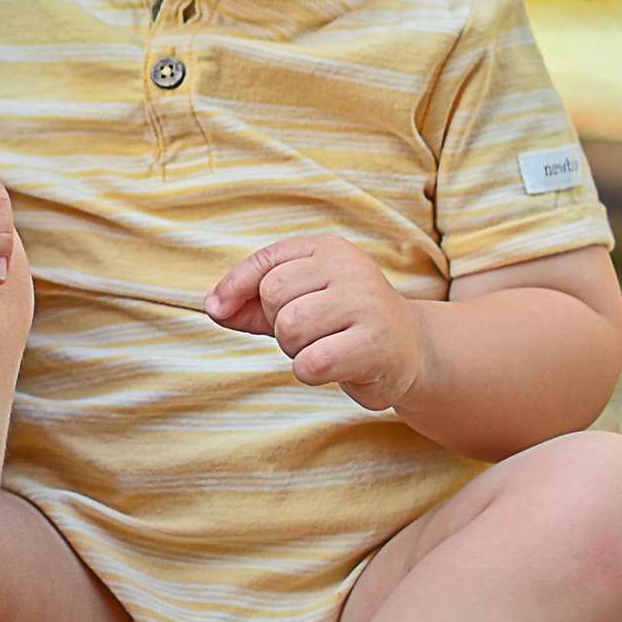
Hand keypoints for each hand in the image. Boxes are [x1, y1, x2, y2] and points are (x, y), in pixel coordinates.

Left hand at [206, 234, 425, 411]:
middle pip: (273, 294)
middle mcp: (350, 268)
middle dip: (278, 324)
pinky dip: (310, 371)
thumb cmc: (340, 324)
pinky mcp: (375, 342)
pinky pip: (313, 361)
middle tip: (308, 334)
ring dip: (295, 349)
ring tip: (323, 346)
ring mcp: (366, 302)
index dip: (236, 287)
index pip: (265, 261)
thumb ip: (250, 302)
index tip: (220, 308)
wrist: (409, 350)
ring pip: (291, 327)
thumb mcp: (295, 302)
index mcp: (328, 249)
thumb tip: (213, 306)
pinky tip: (335, 367)